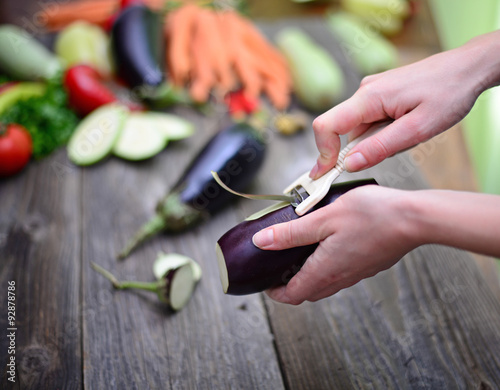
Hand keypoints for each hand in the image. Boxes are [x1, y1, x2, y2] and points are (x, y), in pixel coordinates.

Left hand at [252, 185, 420, 303]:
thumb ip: (291, 233)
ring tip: (300, 253)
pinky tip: (328, 244)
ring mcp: (357, 273)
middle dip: (290, 285)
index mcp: (325, 270)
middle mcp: (341, 278)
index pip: (293, 296)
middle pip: (308, 293)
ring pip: (326, 284)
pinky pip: (342, 274)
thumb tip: (262, 241)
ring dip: (309, 276)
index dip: (275, 293)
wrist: (414, 219)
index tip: (266, 282)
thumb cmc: (371, 215)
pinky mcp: (369, 265)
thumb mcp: (323, 219)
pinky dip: (328, 267)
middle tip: (279, 266)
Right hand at [310, 31, 499, 178]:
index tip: (326, 174)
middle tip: (397, 148)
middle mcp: (365, 92)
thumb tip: (348, 164)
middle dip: (361, 149)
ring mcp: (372, 91)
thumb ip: (380, 148)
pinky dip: (383, 131)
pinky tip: (407, 126)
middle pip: (342, 130)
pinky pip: (370, 120)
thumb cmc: (449, 93)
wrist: (468, 67)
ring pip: (359, 128)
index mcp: (369, 98)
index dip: (322, 152)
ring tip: (411, 133)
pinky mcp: (380, 94)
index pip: (326, 126)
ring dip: (377, 140)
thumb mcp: (417, 129)